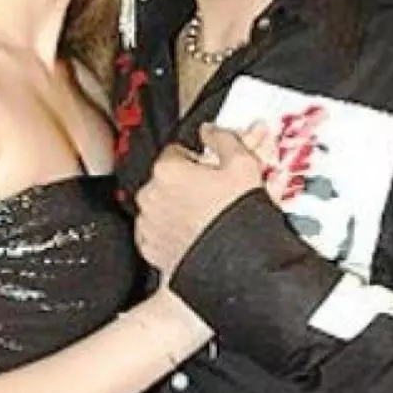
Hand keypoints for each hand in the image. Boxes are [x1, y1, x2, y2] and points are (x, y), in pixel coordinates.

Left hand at [134, 124, 265, 275]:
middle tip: (214, 194)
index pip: (176, 151)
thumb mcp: (243, 164)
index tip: (212, 170)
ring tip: (207, 217)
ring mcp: (148, 225)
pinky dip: (173, 231)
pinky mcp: (151, 250)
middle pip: (167, 179)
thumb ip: (223, 138)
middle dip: (187, 184)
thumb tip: (211, 130)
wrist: (235, 263)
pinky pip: (158, 232)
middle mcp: (150, 196)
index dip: (198, 160)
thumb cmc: (237, 215)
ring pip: (162, 206)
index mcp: (168, 170)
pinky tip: (196, 234)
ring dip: (179, 207)